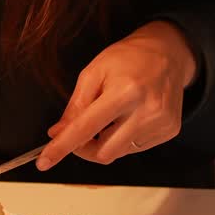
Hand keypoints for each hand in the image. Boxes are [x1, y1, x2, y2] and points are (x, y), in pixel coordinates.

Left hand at [36, 21, 196, 169]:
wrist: (167, 52)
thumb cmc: (128, 58)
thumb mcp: (94, 72)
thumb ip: (75, 105)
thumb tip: (58, 133)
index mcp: (124, 91)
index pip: (86, 127)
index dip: (63, 146)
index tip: (45, 161)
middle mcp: (146, 110)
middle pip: (104, 151)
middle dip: (86, 147)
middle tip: (81, 130)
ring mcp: (161, 123)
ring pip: (119, 153)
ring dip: (108, 141)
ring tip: (113, 114)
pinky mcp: (170, 130)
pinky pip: (136, 148)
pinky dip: (126, 138)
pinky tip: (131, 116)